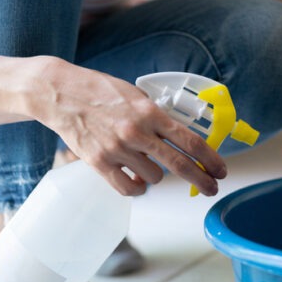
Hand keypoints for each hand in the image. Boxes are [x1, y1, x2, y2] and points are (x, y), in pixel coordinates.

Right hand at [31, 61, 226, 195]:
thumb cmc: (99, 92)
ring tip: (146, 164)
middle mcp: (137, 132)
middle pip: (179, 164)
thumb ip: (157, 116)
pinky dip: (137, 188)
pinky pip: (129, 189)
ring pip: (154, 178)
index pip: (189, 141)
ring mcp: (118, 149)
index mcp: (150, 112)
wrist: (61, 94)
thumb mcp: (135, 95)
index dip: (210, 159)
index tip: (220, 169)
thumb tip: (180, 138)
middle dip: (201, 179)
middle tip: (211, 187)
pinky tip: (137, 179)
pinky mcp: (100, 163)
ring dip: (156, 175)